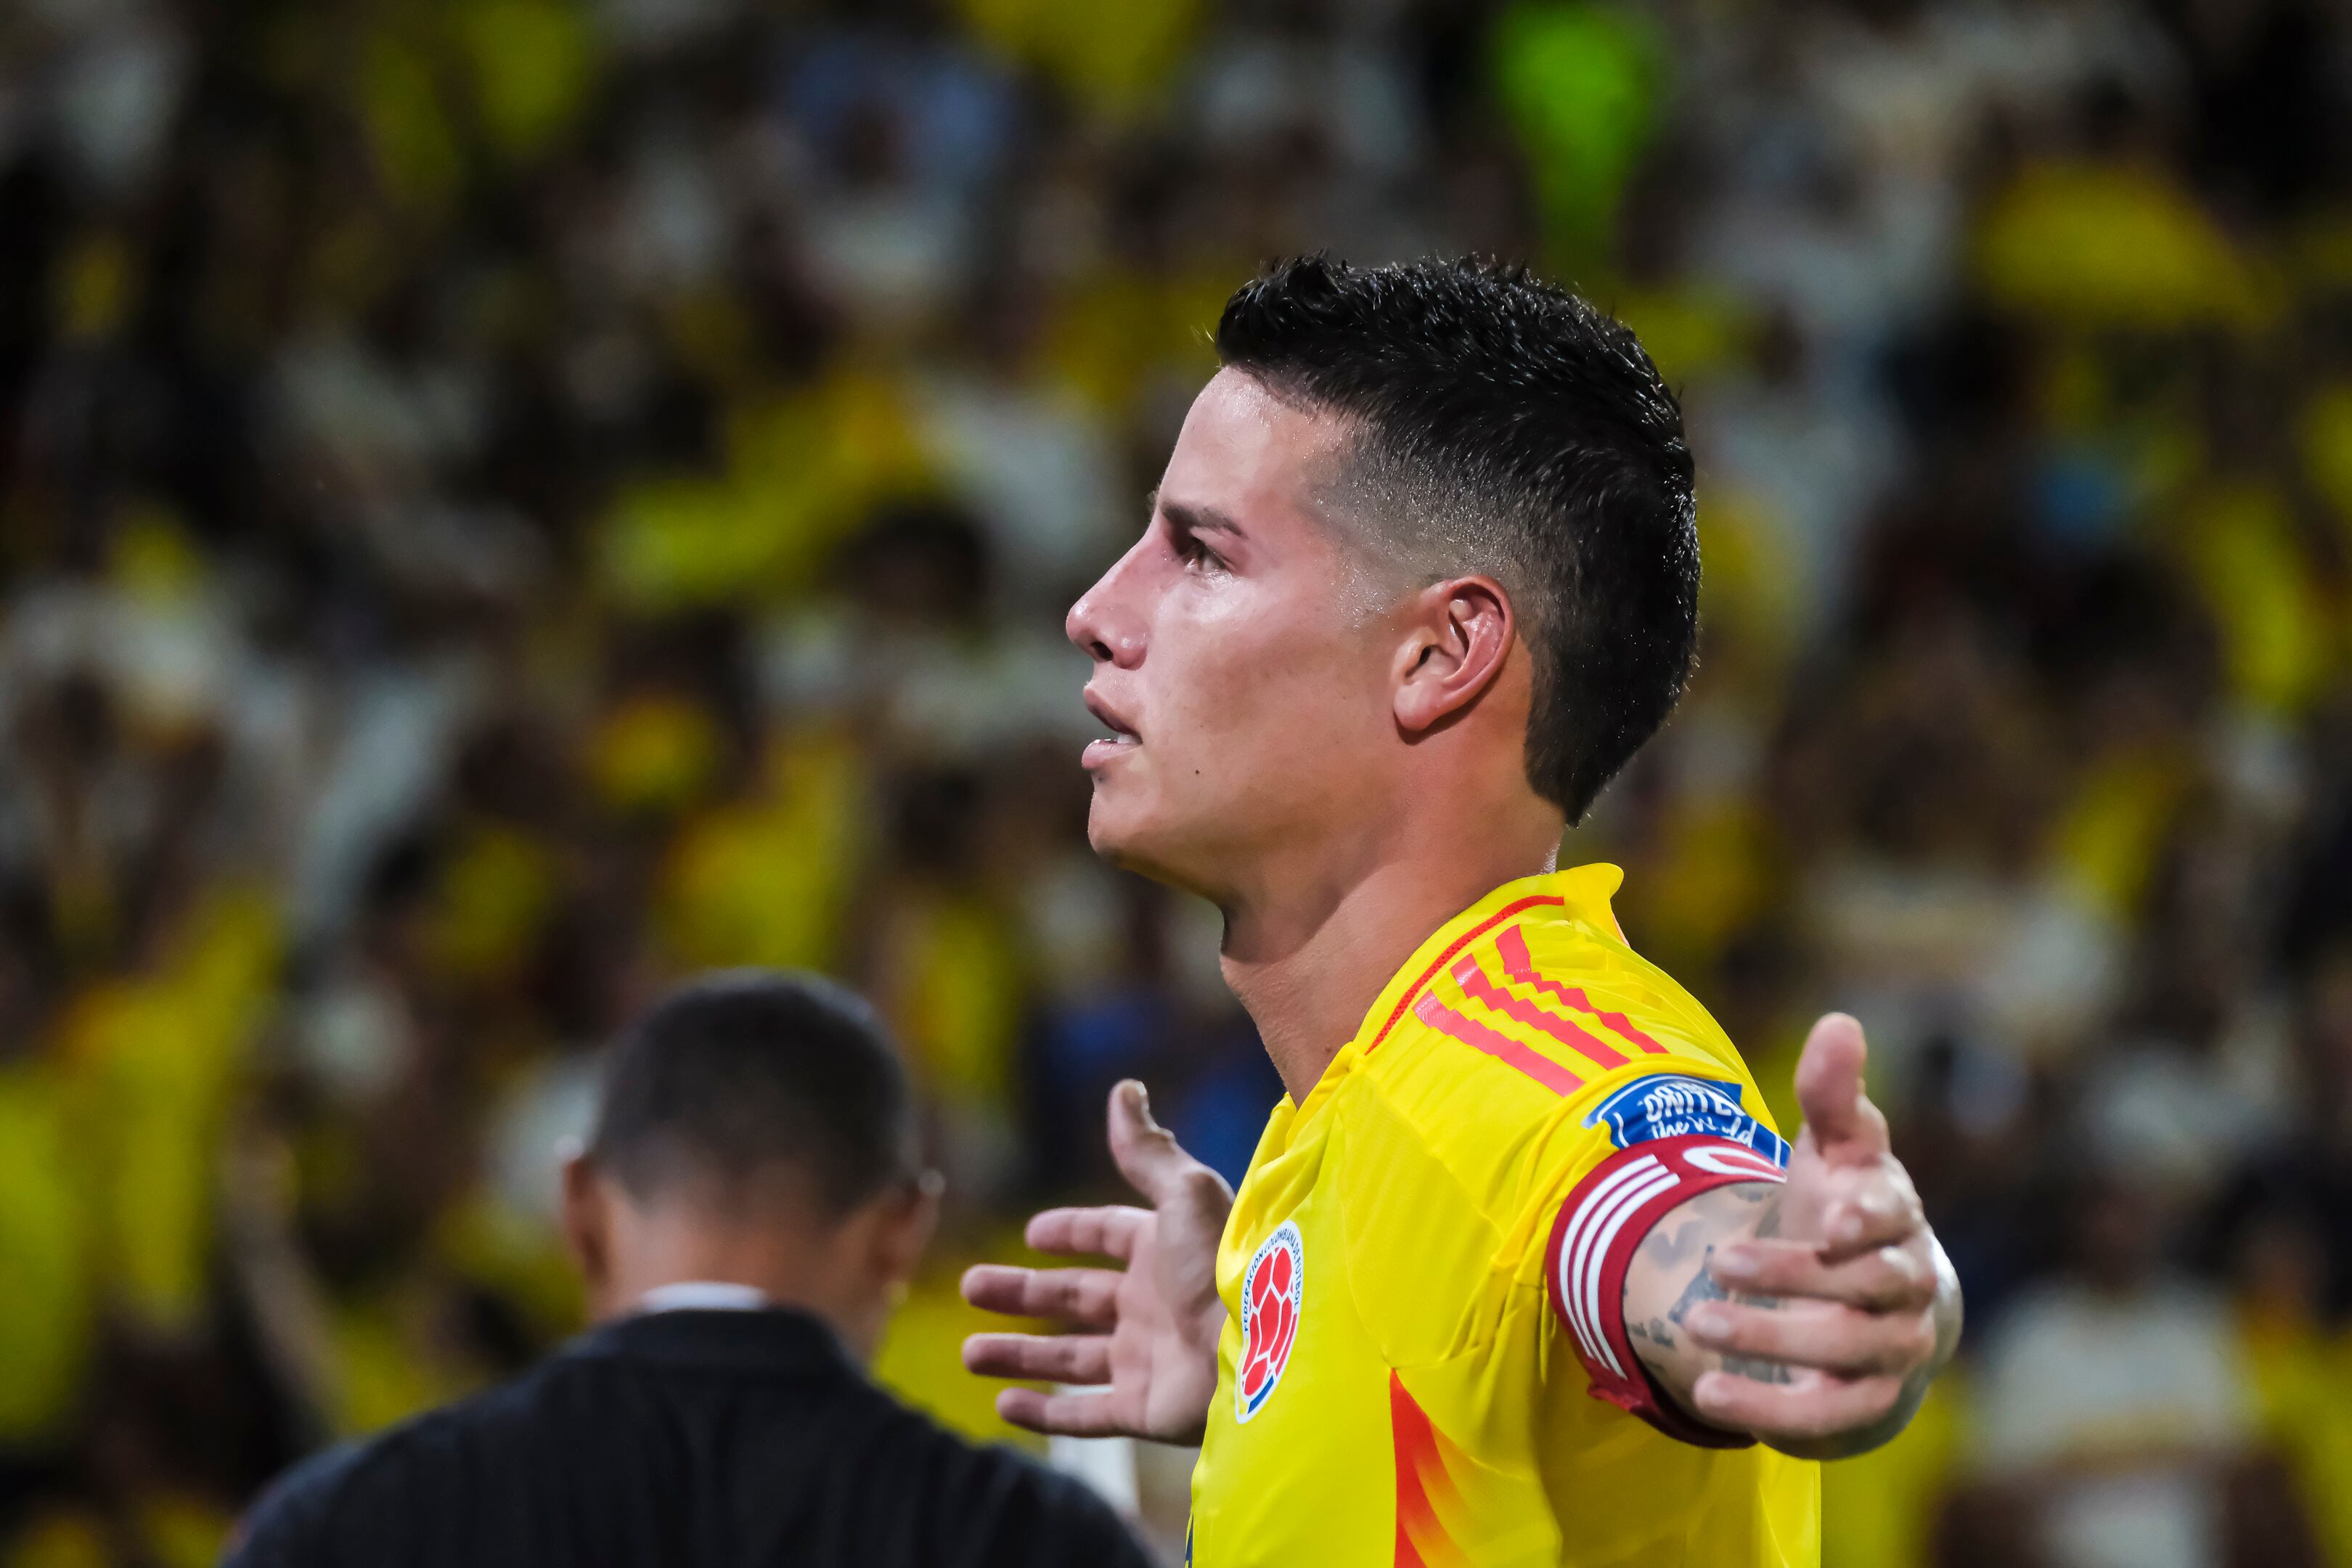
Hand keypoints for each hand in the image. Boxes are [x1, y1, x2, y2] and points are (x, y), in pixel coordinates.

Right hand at [961, 1081, 1232, 1442]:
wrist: (1264, 1347)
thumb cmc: (1224, 1264)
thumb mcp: (1184, 1194)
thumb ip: (1146, 1150)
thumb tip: (1125, 1089)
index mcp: (1164, 1250)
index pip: (1109, 1235)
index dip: (1071, 1231)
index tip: (1032, 1234)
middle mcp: (1154, 1304)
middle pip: (1076, 1297)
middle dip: (1022, 1292)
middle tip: (970, 1287)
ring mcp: (1149, 1360)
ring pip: (1071, 1358)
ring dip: (1020, 1355)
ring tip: (970, 1354)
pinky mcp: (1147, 1411)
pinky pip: (1087, 1414)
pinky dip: (1045, 1413)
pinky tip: (1004, 1405)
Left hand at [1680, 1013, 1959, 1456]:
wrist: (1864, 1301)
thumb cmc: (1845, 1208)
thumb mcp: (1834, 1149)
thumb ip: (1832, 1094)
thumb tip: (1839, 1021)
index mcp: (1898, 1218)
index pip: (1898, 1217)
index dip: (1868, 1219)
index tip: (1830, 1218)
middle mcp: (1908, 1286)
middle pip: (1868, 1287)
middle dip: (1794, 1276)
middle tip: (1717, 1261)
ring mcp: (1892, 1349)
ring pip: (1848, 1352)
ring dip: (1772, 1341)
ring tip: (1695, 1324)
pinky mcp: (1865, 1402)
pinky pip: (1831, 1417)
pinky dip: (1774, 1409)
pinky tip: (1709, 1395)